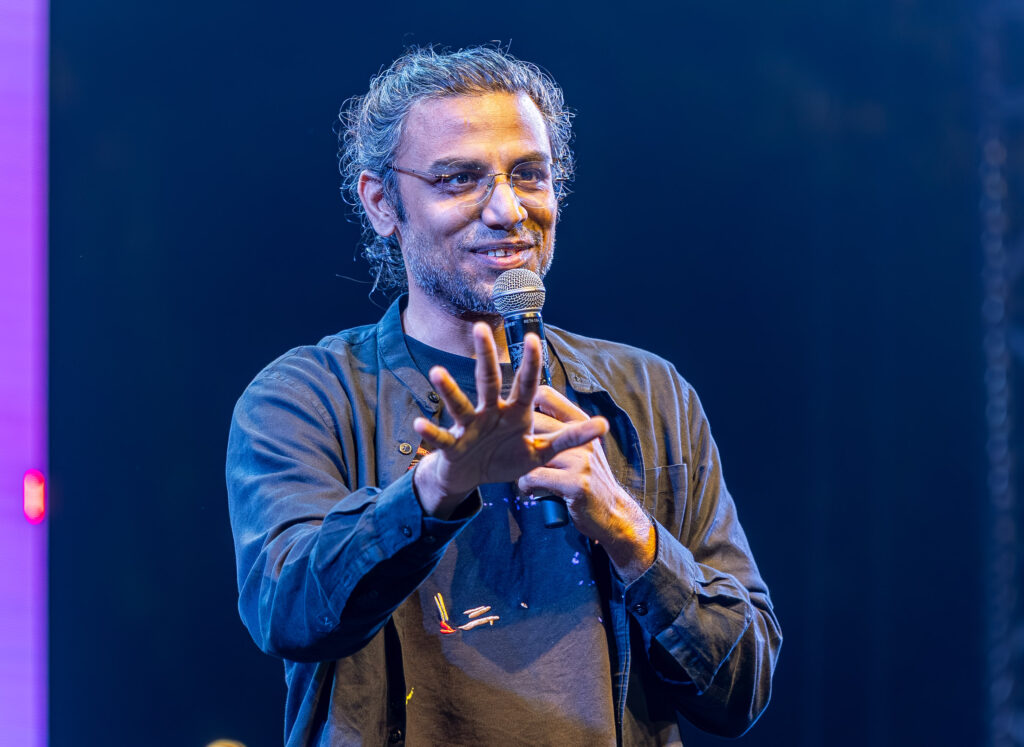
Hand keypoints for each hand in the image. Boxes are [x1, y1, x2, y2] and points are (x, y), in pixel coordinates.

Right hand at [412, 324, 608, 518]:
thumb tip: (604, 425)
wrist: (474, 477)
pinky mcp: (453, 445)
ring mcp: (470, 426)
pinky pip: (442, 436)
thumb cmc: (507, 457)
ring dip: (449, 389)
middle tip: (482, 328)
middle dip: (486, 356)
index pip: (526, 383)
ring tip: (437, 372)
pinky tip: (420, 423)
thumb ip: (570, 437)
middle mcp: (491, 412)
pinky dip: (431, 431)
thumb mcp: (542, 450)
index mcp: (515, 411)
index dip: (530, 363)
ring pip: (460, 403)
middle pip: (489, 380)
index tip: (534, 336)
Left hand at [518, 386, 655, 580]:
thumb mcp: (582, 447)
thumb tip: (529, 415)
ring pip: (530, 454)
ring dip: (521, 469)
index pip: (547, 395)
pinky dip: (526, 486)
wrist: (613, 512)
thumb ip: (562, 430)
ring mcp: (580, 460)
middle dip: (517, 441)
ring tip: (527, 479)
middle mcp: (582, 437)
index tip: (516, 416)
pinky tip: (532, 492)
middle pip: (534, 423)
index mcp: (581, 424)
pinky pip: (533, 477)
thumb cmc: (589, 479)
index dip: (525, 400)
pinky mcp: (576, 483)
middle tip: (514, 457)